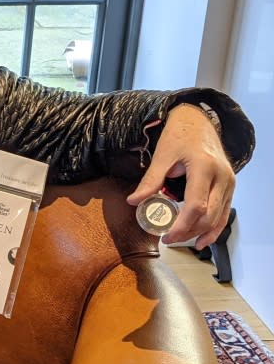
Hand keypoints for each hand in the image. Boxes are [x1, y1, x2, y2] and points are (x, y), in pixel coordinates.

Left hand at [126, 103, 234, 248]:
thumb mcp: (162, 156)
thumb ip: (150, 180)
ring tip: (181, 241)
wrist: (197, 122)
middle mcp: (222, 176)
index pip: (196, 205)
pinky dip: (214, 227)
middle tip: (169, 239)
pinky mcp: (230, 185)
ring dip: (201, 233)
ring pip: (219, 217)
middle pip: (209, 215)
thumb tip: (133, 201)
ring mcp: (229, 182)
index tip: (166, 236)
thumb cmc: (179, 136)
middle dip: (189, 232)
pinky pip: (225, 212)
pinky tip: (202, 239)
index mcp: (203, 167)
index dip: (181, 225)